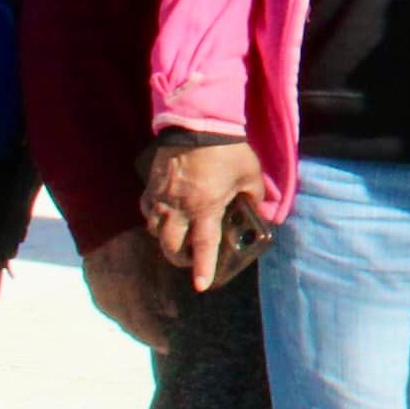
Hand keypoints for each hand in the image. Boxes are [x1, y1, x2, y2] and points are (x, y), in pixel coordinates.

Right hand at [79, 230, 179, 351]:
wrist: (106, 211)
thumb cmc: (140, 233)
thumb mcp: (158, 258)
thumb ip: (163, 286)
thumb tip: (172, 314)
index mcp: (127, 283)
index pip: (139, 319)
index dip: (153, 335)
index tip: (167, 346)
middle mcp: (108, 288)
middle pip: (126, 321)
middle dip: (144, 333)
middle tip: (160, 343)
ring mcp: (96, 284)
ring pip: (114, 314)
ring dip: (131, 324)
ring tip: (148, 332)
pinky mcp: (91, 278)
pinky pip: (104, 303)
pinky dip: (118, 312)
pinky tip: (129, 316)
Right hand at [140, 135, 269, 292]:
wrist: (197, 123)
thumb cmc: (228, 150)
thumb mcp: (250, 174)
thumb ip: (256, 197)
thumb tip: (262, 214)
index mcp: (205, 207)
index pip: (203, 245)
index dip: (203, 267)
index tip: (201, 285)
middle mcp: (179, 207)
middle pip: (170, 245)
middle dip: (178, 257)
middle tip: (188, 259)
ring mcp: (161, 196)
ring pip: (155, 229)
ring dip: (165, 238)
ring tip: (176, 238)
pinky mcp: (151, 184)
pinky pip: (147, 209)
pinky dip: (154, 217)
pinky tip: (163, 215)